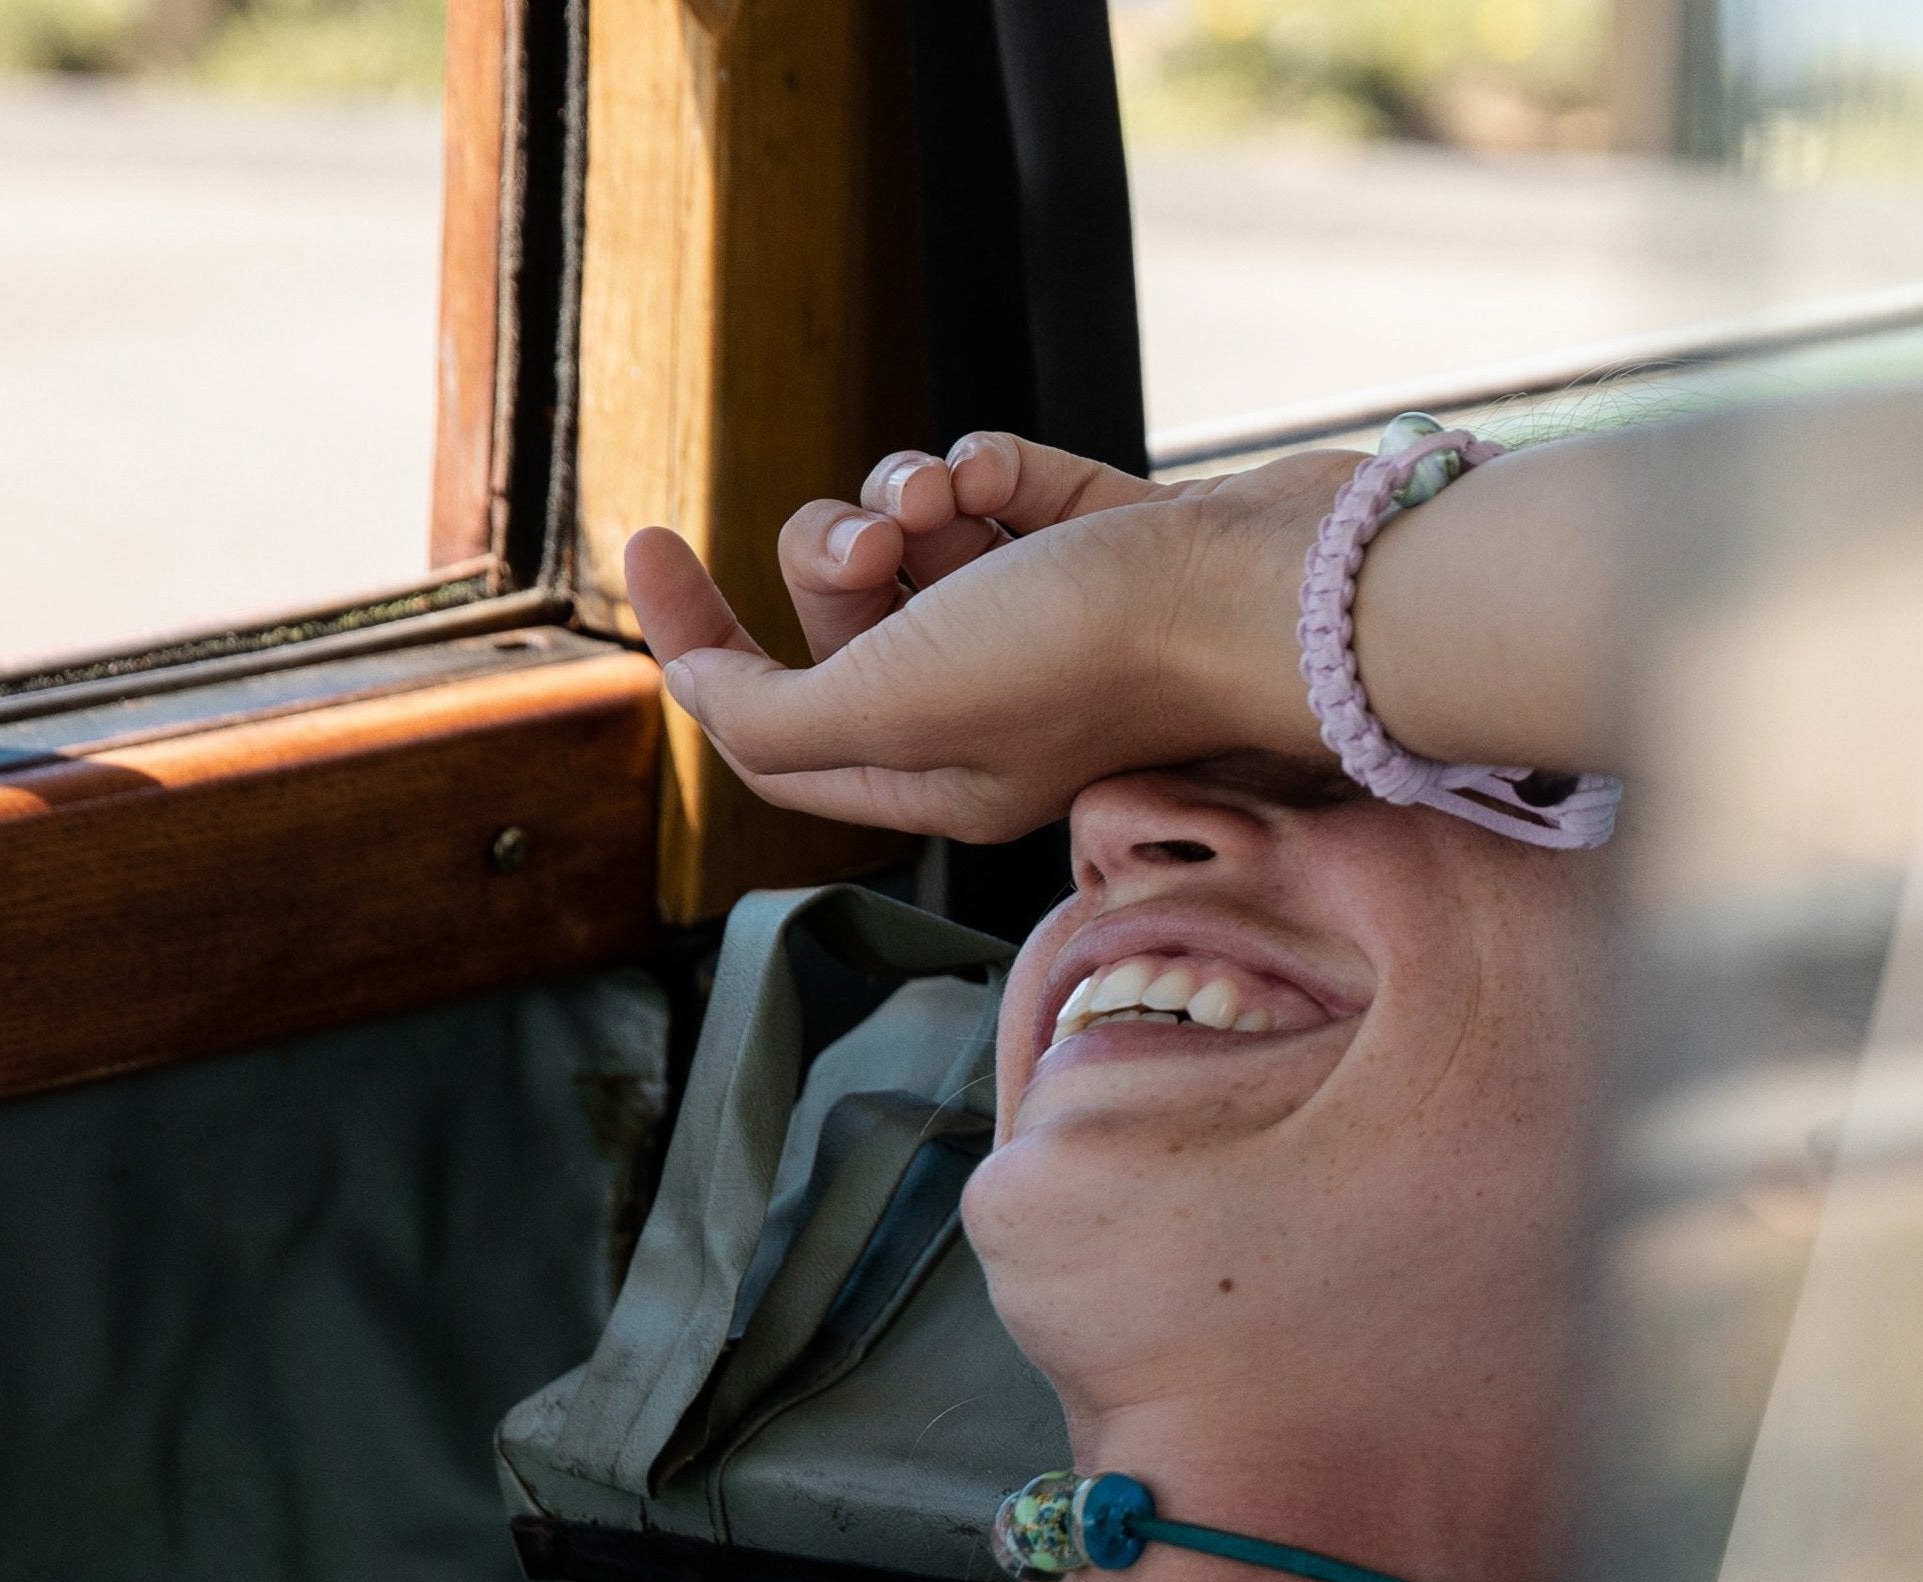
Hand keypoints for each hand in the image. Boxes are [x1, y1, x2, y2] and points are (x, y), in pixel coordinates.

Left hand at [628, 433, 1354, 842]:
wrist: (1273, 586)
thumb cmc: (1089, 654)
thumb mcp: (896, 702)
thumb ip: (775, 718)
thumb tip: (698, 691)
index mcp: (937, 775)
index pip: (771, 732)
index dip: (696, 643)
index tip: (649, 538)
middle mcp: (985, 712)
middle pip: (839, 619)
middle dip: (835, 550)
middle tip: (883, 537)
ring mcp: (1046, 627)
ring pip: (912, 540)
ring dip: (907, 494)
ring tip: (948, 494)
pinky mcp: (1098, 547)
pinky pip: (997, 486)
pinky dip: (987, 465)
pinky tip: (1004, 468)